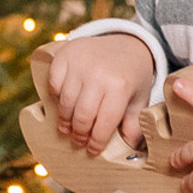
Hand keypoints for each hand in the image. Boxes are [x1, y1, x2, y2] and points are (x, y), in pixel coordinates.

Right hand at [45, 34, 155, 154]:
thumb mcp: (139, 100)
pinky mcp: (66, 55)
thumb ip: (134, 124)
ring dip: (65, 120)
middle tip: (78, 141)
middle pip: (81, 116)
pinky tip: (64, 103)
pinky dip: (56, 95)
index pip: (103, 124)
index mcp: (120, 87)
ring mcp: (80, 63)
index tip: (92, 150)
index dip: (96, 142)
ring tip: (67, 128)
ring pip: (65, 102)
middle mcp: (99, 74)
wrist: (127, 43)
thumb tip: (130, 147)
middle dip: (79, 134)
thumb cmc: (132, 77)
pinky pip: (54, 83)